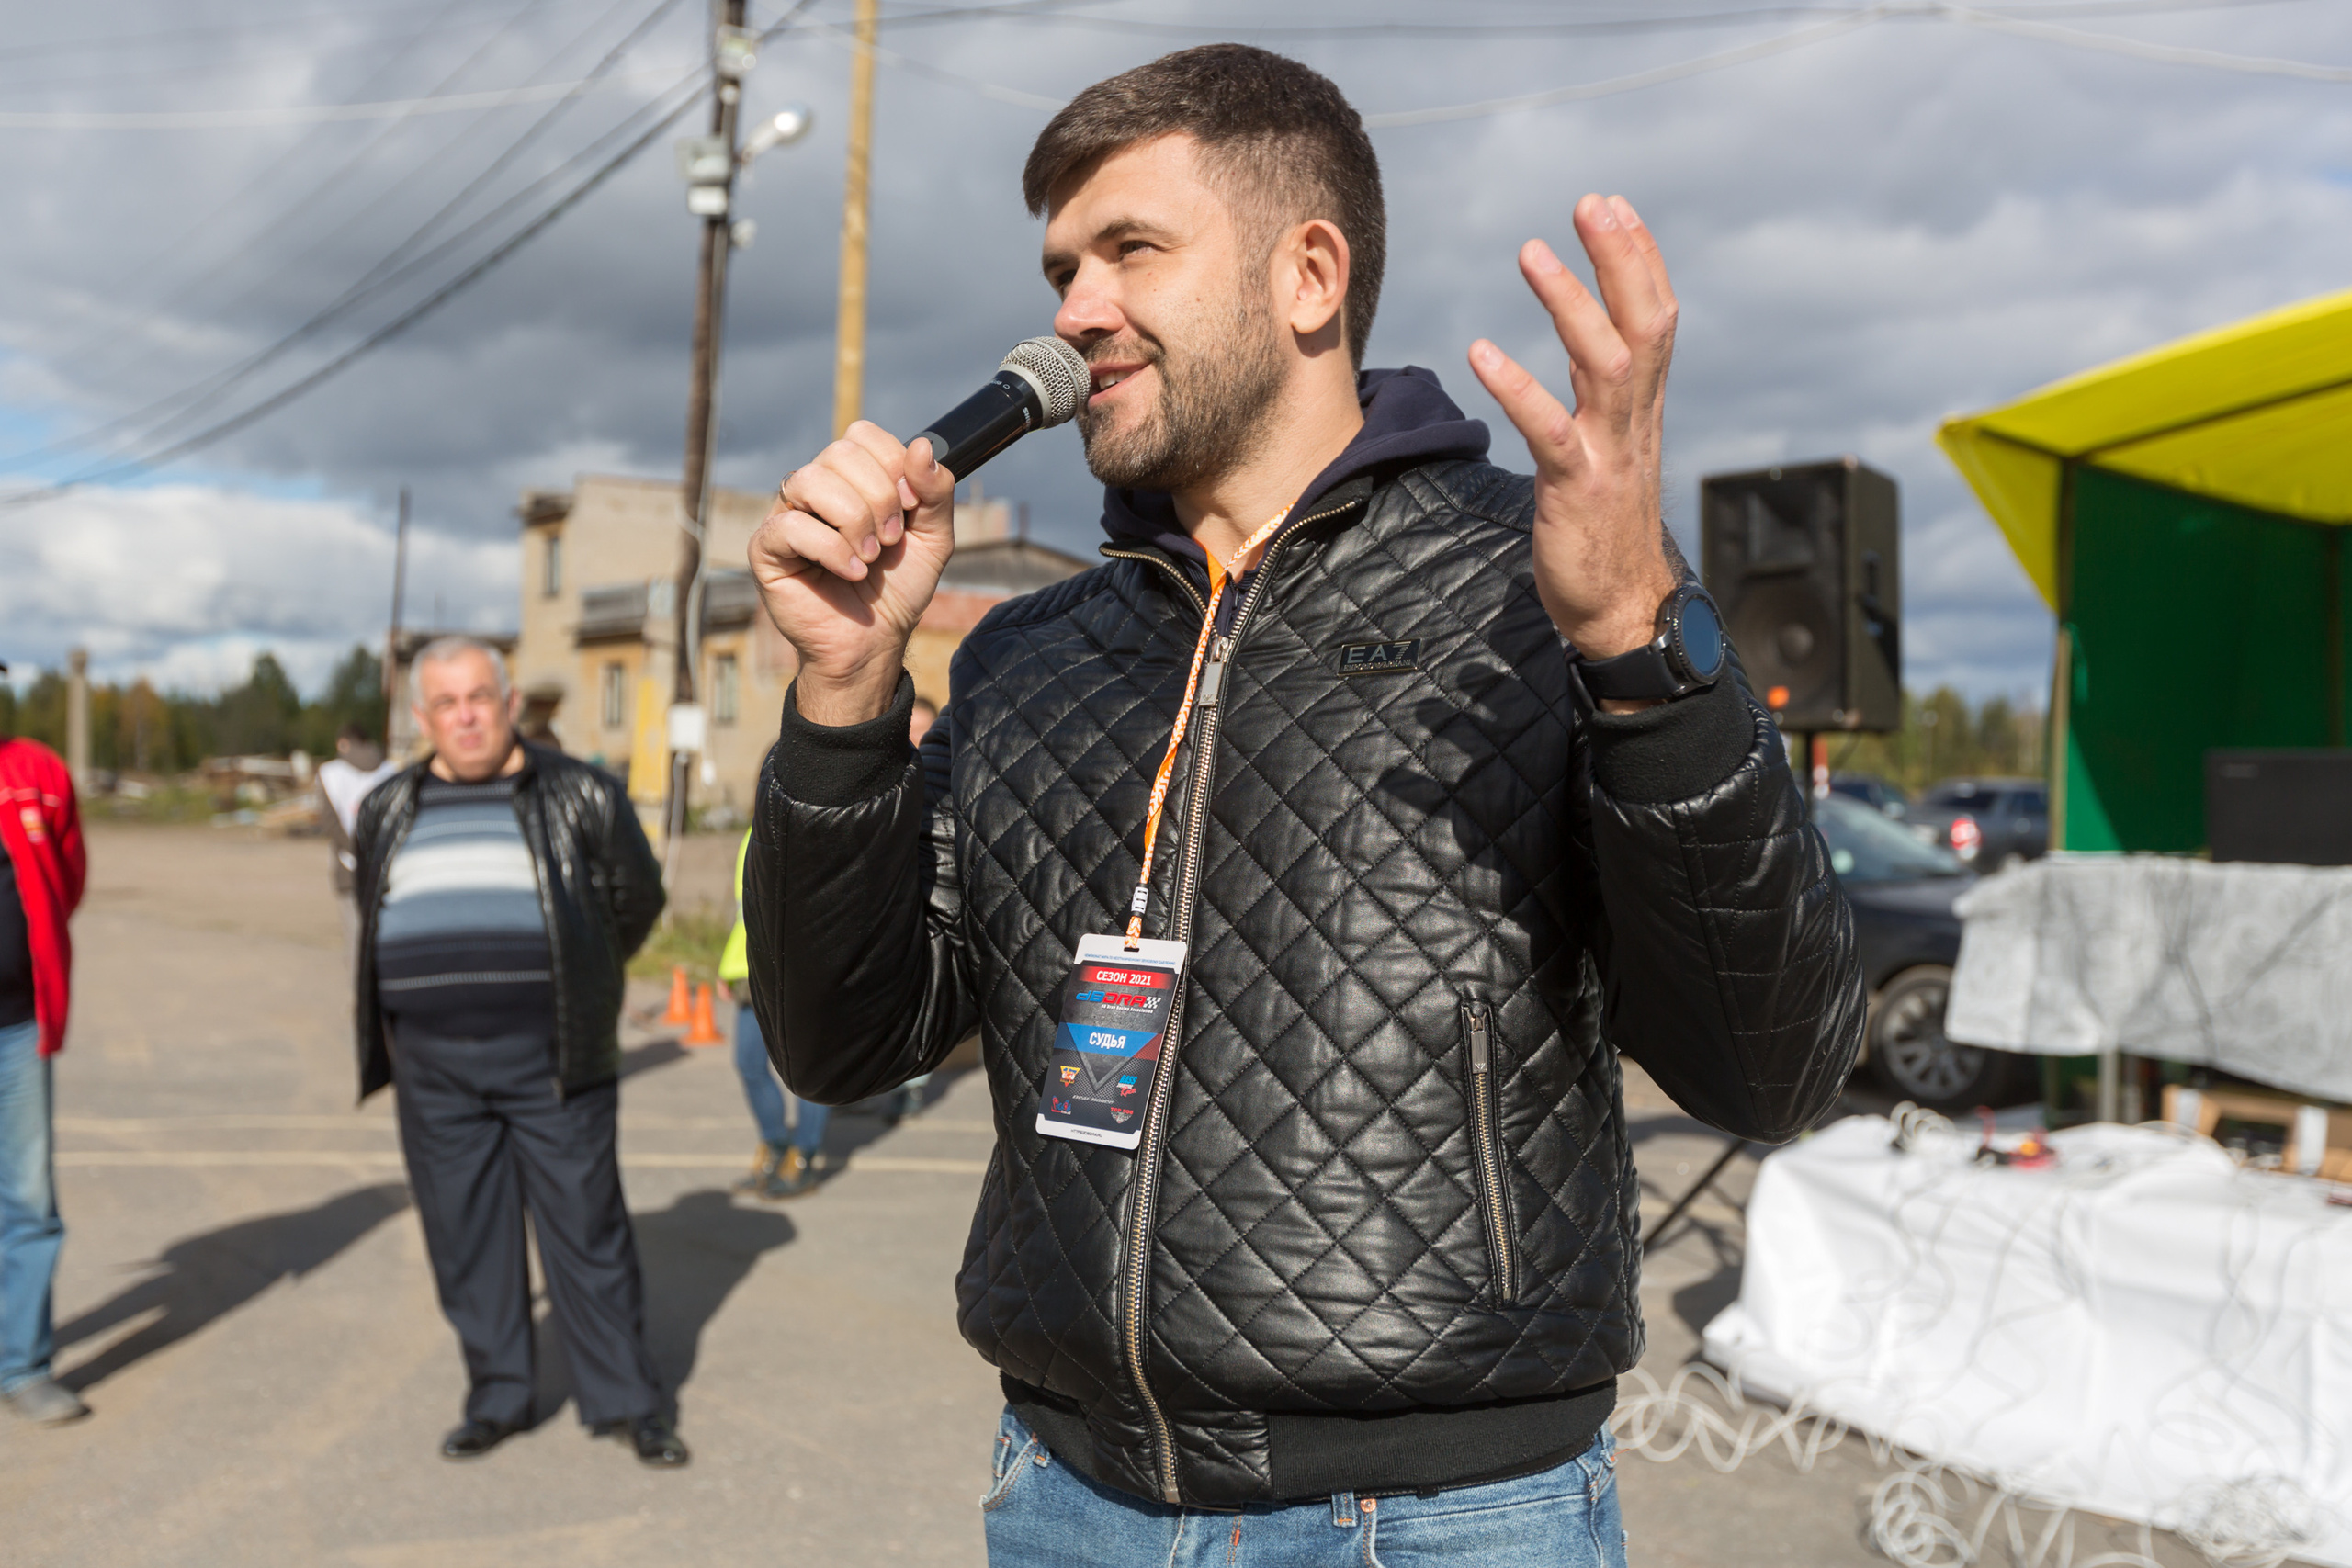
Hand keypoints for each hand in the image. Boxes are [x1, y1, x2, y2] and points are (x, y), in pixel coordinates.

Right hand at [749, 423, 956, 724]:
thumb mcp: (933, 538)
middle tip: (890, 541)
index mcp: (852, 478)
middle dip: (878, 497)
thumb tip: (922, 446)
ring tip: (869, 558)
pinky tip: (851, 573)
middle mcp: (816, 489)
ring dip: (853, 521)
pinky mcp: (766, 548)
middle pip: (839, 453)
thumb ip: (936, 492)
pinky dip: (831, 549)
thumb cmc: (897, 589)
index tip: (910, 507)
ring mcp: (787, 515)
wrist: (875, 641)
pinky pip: (790, 526)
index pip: (862, 436)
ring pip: (811, 481)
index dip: (892, 465)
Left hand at [1468, 194, 1680, 692]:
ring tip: (1530, 252)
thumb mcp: (1611, 451)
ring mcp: (1609, 453)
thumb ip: (1604, 399)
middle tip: (1590, 202)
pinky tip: (1479, 352)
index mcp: (1642, 409)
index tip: (1613, 206)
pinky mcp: (1576, 489)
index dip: (1638, 259)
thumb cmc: (1607, 530)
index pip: (1654, 317)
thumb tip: (1596, 352)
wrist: (1624, 610)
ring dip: (1570, 304)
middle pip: (1644, 323)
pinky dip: (1517, 388)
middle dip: (1620, 258)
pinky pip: (1548, 430)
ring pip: (1606, 363)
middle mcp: (1635, 421)